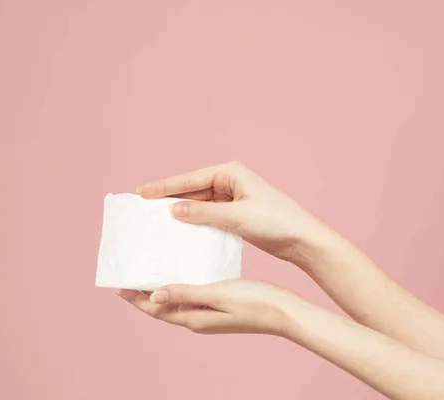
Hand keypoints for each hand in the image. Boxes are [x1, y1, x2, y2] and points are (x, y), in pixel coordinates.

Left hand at [116, 280, 296, 334]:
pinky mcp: (219, 307)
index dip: (136, 299)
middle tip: (128, 278)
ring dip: (160, 289)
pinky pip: (190, 296)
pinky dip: (178, 285)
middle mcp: (197, 319)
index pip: (156, 309)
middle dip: (142, 294)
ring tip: (150, 272)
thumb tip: (154, 296)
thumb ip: (186, 294)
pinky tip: (181, 272)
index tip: (118, 286)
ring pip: (175, 301)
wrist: (285, 311)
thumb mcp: (217, 294)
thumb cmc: (254, 301)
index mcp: (194, 318)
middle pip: (161, 307)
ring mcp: (208, 315)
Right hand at [137, 161, 331, 263]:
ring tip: (156, 219)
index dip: (164, 186)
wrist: (303, 240)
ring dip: (181, 211)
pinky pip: (208, 215)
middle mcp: (230, 181)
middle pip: (192, 189)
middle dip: (169, 197)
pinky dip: (194, 221)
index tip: (141, 192)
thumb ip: (203, 213)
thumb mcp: (236, 217)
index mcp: (230, 173)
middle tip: (143, 206)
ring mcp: (233, 198)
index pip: (190, 179)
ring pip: (199, 203)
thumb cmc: (275, 222)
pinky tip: (180, 229)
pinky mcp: (236, 214)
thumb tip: (174, 210)